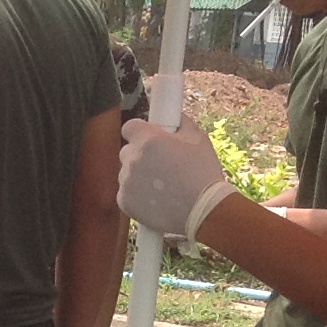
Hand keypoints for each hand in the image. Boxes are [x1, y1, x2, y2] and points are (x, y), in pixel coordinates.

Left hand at [117, 117, 235, 246]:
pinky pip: (126, 192)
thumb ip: (180, 123)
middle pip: (128, 151)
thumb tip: (174, 116)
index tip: (148, 138)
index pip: (129, 127)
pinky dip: (137, 195)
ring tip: (164, 185)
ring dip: (139, 176)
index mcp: (148, 139)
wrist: (202, 210)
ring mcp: (126, 181)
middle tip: (162, 164)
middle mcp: (132, 158)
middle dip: (141, 155)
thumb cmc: (203, 173)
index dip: (139, 132)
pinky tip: (157, 197)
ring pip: (127, 173)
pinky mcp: (123, 201)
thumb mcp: (198, 139)